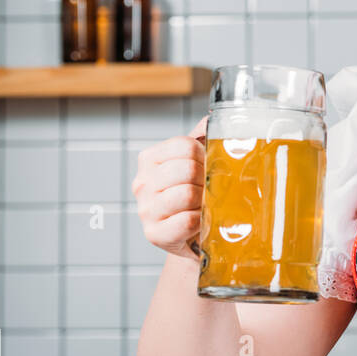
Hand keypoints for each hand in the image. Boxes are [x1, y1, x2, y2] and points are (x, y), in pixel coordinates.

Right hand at [132, 116, 206, 259]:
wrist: (193, 237)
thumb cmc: (195, 197)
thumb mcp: (196, 164)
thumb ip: (203, 138)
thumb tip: (215, 118)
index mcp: (150, 159)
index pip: (184, 146)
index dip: (205, 156)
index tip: (208, 167)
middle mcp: (142, 183)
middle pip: (187, 168)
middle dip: (206, 179)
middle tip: (209, 189)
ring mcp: (145, 210)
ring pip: (187, 193)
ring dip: (205, 201)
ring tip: (205, 205)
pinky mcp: (155, 234)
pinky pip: (187, 220)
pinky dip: (201, 220)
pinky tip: (201, 222)